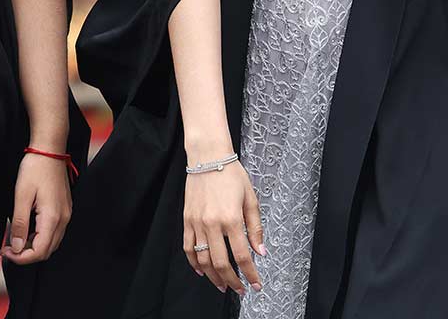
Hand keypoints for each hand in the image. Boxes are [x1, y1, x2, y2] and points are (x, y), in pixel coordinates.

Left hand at [2, 150, 71, 264]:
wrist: (50, 150)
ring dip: (33, 246)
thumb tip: (16, 247)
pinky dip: (40, 237)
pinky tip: (27, 229)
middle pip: (47, 251)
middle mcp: (63, 219)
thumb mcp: (21, 196)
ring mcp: (66, 214)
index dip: (21, 257)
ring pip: (51, 243)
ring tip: (15, 238)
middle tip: (8, 248)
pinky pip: (54, 232)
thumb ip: (20, 224)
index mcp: (53, 217)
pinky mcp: (64, 209)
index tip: (6, 251)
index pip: (39, 251)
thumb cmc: (35, 169)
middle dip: (26, 254)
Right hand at [182, 160, 264, 294]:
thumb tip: (261, 251)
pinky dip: (194, 263)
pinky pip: (188, 248)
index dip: (250, 274)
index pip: (243, 255)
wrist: (208, 157)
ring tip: (222, 286)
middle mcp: (213, 223)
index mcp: (231, 218)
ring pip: (203, 260)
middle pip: (221, 263)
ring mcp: (197, 223)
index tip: (256, 284)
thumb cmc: (231, 174)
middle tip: (240, 290)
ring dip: (213, 277)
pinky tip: (202, 271)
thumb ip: (255, 227)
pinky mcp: (187, 220)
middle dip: (232, 282)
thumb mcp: (251, 198)